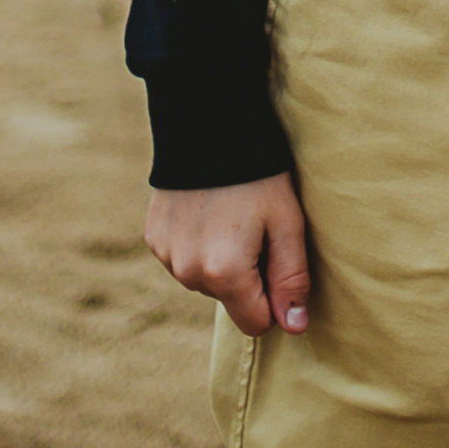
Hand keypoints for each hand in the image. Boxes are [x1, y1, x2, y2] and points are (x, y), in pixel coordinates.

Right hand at [143, 171, 311, 336]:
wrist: (209, 121)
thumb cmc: (259, 173)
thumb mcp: (287, 222)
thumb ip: (291, 279)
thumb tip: (294, 326)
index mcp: (225, 273)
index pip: (255, 324)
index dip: (273, 298)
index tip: (277, 259)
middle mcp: (189, 272)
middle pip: (230, 301)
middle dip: (247, 276)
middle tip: (255, 227)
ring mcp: (167, 256)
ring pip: (206, 282)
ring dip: (221, 262)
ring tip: (231, 215)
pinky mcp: (154, 239)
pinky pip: (184, 260)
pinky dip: (198, 245)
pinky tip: (207, 211)